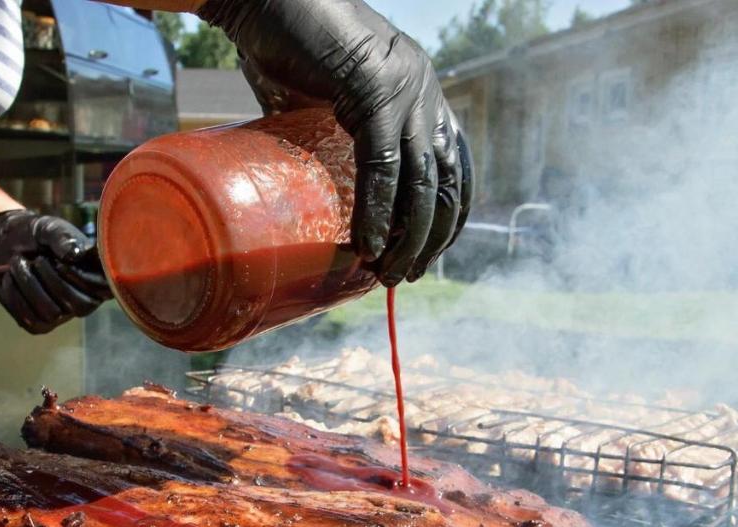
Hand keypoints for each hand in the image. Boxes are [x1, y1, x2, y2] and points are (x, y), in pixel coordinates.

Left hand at [0, 210, 109, 333]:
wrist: (5, 243)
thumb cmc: (36, 236)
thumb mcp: (50, 228)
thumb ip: (62, 237)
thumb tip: (74, 254)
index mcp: (97, 276)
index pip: (103, 290)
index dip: (81, 278)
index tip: (60, 261)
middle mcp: (84, 300)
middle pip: (79, 306)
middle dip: (52, 280)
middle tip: (37, 259)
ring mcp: (62, 315)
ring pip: (51, 313)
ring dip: (29, 284)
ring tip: (18, 262)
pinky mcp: (38, 324)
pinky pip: (28, 318)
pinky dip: (14, 294)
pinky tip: (10, 276)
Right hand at [200, 0, 472, 283]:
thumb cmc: (282, 42)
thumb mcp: (324, 96)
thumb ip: (335, 131)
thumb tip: (315, 184)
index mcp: (421, 89)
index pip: (456, 162)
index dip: (450, 213)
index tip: (431, 249)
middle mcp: (424, 89)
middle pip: (445, 180)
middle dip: (432, 236)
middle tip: (408, 273)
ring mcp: (404, 89)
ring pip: (421, 182)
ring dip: (408, 236)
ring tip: (389, 272)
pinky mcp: (374, 92)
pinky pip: (382, 167)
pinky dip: (378, 213)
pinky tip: (370, 244)